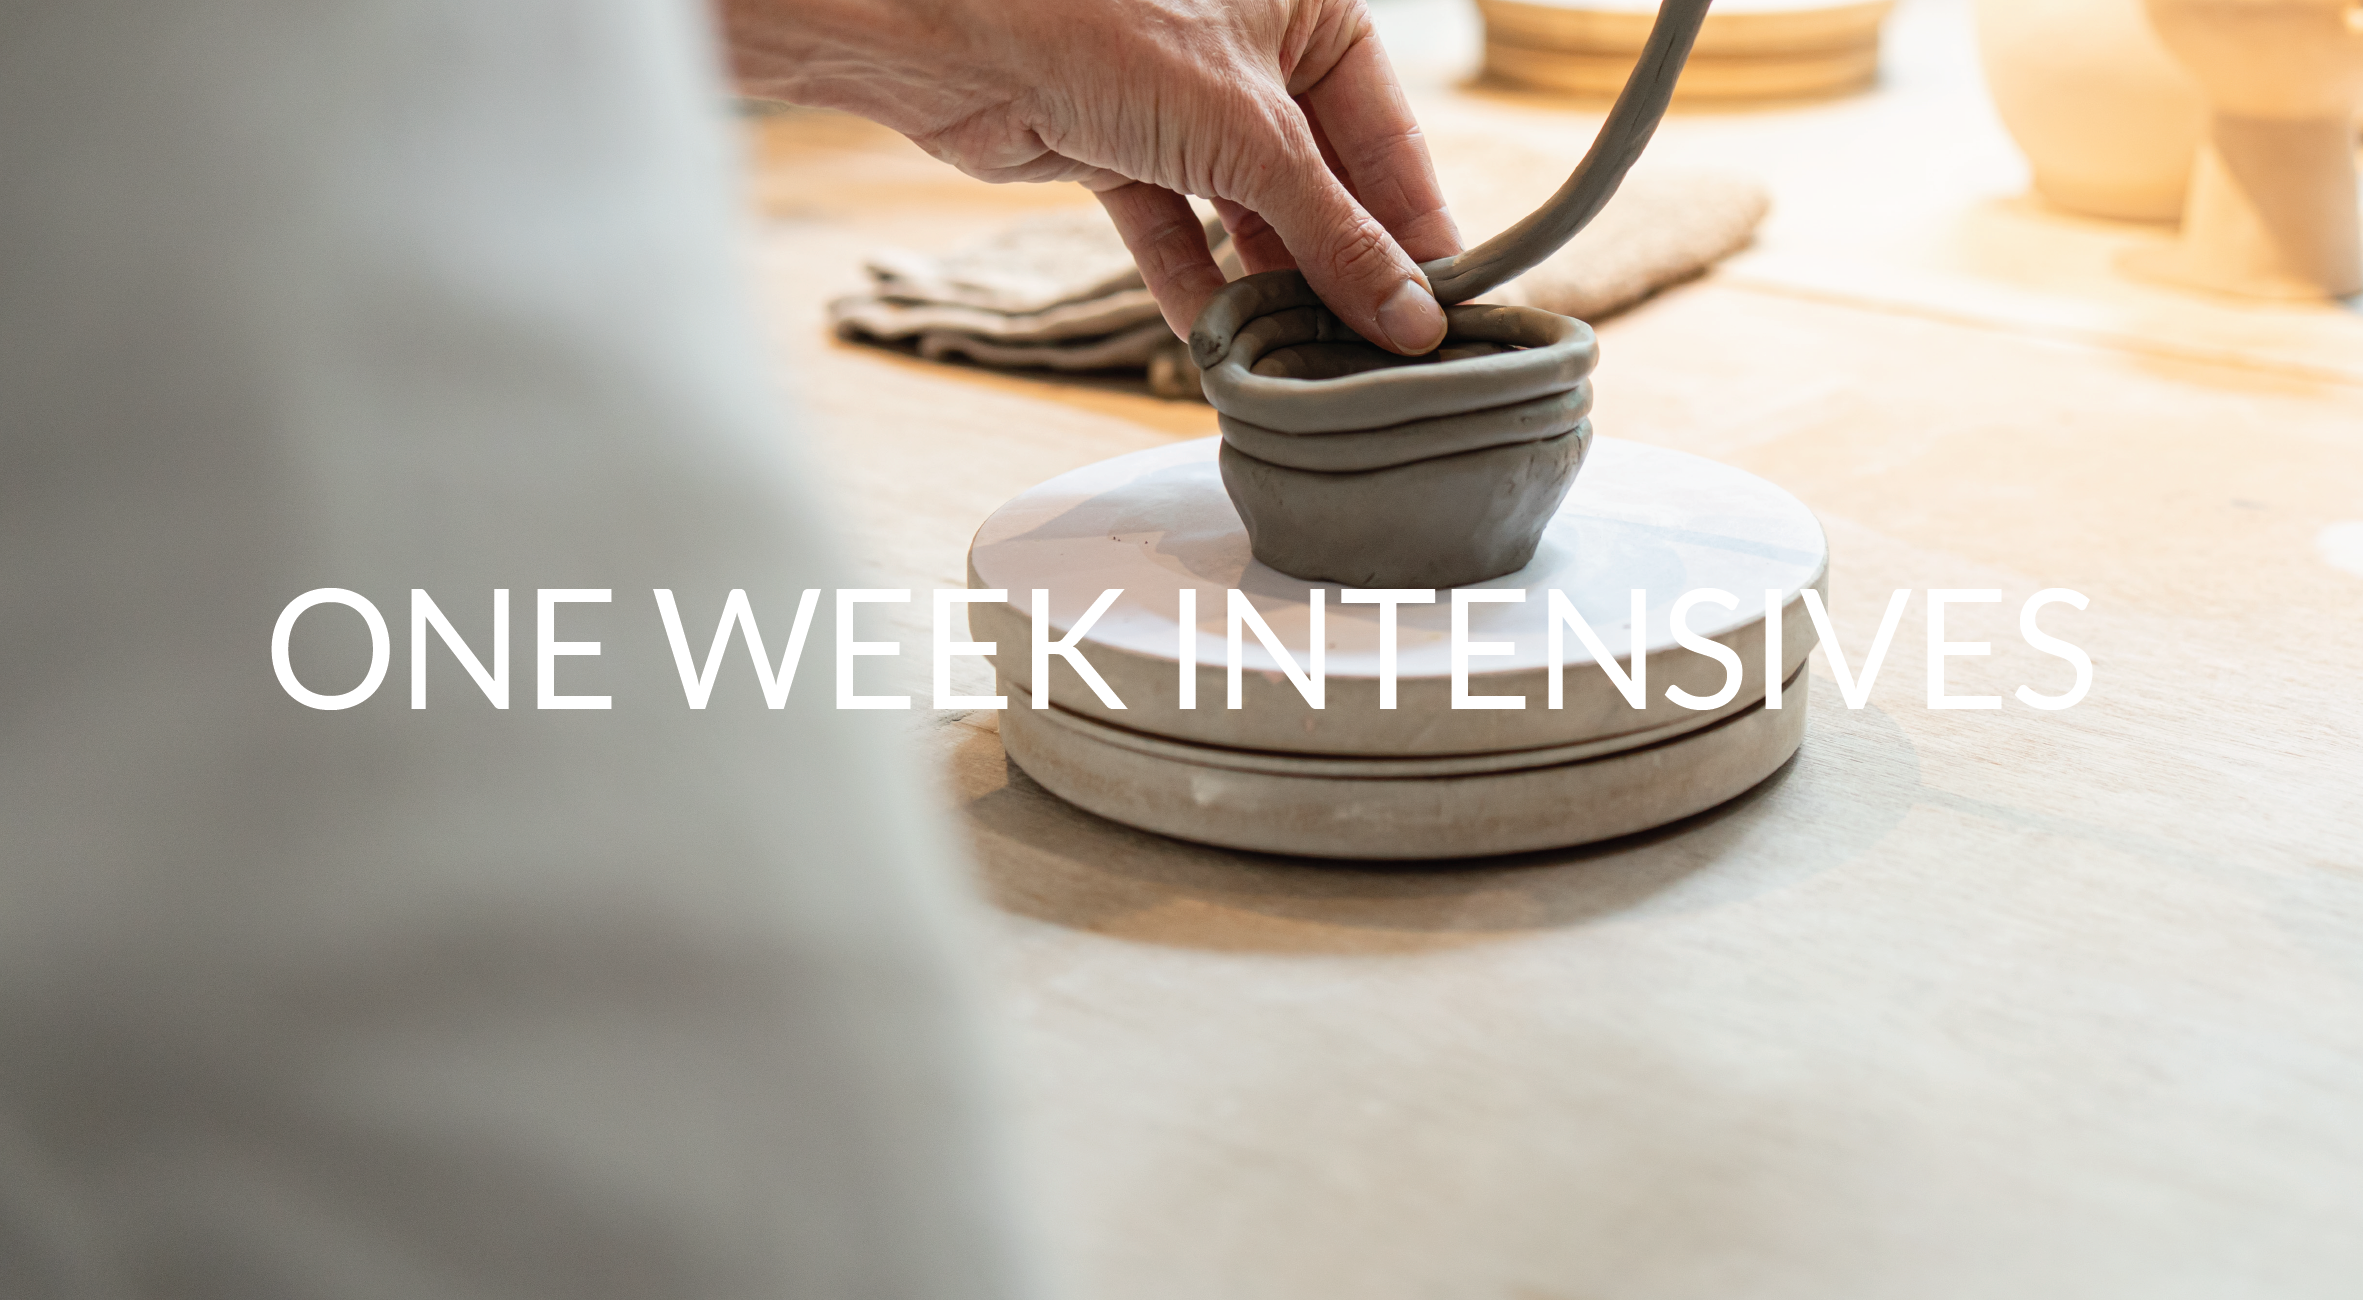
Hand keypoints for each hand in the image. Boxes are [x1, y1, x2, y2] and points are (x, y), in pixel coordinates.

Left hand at [723, 0, 1460, 352]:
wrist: (947, 28)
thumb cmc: (1105, 23)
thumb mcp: (1250, 135)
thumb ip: (1334, 233)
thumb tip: (1408, 318)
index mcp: (1313, 9)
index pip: (1389, 138)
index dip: (1414, 229)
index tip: (1441, 315)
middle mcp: (1252, 49)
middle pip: (1319, 183)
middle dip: (1338, 270)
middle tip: (1373, 359)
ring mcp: (1181, 100)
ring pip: (1246, 212)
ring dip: (1267, 287)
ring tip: (1302, 364)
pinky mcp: (1117, 145)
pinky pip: (1172, 227)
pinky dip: (1190, 283)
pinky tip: (1217, 345)